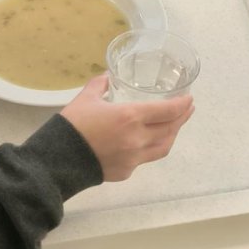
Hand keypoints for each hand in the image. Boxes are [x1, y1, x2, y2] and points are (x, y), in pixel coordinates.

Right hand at [60, 75, 194, 181]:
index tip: (189, 99)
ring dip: (172, 135)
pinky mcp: (127, 171)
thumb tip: (107, 77)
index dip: (182, 104)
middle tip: (188, 109)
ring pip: (163, 147)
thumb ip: (99, 85)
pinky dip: (150, 148)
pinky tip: (147, 142)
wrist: (59, 160)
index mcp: (130, 117)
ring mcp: (134, 158)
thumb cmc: (72, 126)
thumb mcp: (86, 98)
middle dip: (182, 118)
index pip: (167, 110)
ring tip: (175, 127)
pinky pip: (145, 158)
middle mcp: (138, 138)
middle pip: (170, 128)